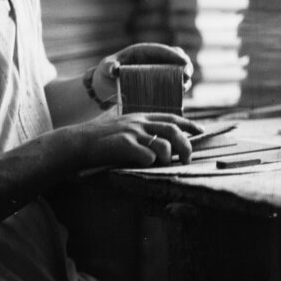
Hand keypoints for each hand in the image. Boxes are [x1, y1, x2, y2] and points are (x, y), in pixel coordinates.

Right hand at [76, 112, 202, 167]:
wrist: (80, 141)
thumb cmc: (104, 139)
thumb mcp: (126, 126)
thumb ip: (143, 130)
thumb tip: (164, 140)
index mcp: (141, 117)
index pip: (171, 117)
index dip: (188, 124)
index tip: (201, 131)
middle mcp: (139, 122)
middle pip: (172, 131)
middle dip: (186, 145)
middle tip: (188, 158)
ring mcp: (131, 133)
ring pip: (163, 144)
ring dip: (168, 156)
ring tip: (164, 163)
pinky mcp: (123, 145)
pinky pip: (145, 155)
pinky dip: (150, 161)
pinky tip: (144, 163)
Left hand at [95, 43, 193, 90]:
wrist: (106, 86)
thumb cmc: (106, 73)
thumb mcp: (105, 68)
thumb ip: (108, 66)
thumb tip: (114, 69)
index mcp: (143, 51)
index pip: (162, 50)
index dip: (174, 55)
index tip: (184, 62)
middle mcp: (154, 59)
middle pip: (175, 57)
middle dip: (185, 64)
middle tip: (187, 75)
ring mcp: (158, 71)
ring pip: (178, 70)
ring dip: (185, 77)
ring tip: (185, 86)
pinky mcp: (159, 83)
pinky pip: (174, 83)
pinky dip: (180, 86)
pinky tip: (182, 93)